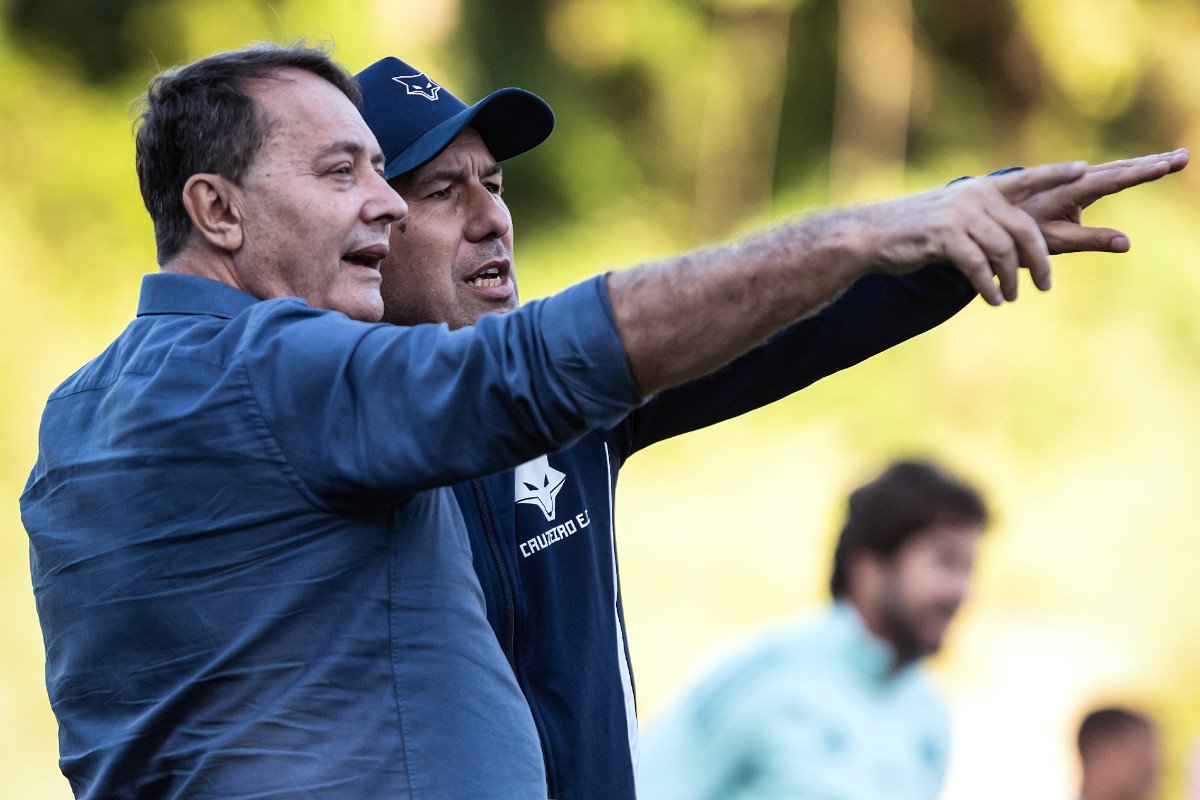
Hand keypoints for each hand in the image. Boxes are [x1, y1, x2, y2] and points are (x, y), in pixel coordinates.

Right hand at [866, 161, 1088, 305]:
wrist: (871, 236)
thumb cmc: (914, 231)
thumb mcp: (954, 217)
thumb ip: (984, 219)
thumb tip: (1012, 239)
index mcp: (981, 189)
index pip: (1027, 178)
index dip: (1056, 174)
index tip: (1085, 170)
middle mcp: (974, 197)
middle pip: (1022, 229)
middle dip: (1038, 261)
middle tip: (1044, 286)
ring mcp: (959, 215)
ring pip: (1002, 251)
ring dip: (1009, 280)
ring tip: (1008, 298)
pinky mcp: (943, 236)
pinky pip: (978, 266)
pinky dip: (989, 286)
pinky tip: (992, 300)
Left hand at [1016, 148, 1188, 254]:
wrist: (996, 217)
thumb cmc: (1023, 231)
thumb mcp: (1056, 241)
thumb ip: (1091, 240)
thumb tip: (1127, 243)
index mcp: (1068, 191)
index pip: (1111, 181)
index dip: (1140, 174)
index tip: (1165, 166)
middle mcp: (1074, 179)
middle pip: (1120, 169)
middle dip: (1152, 163)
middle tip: (1183, 157)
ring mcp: (1076, 179)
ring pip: (1117, 168)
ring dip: (1147, 163)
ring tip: (1177, 158)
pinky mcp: (1078, 183)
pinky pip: (1110, 173)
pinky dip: (1132, 168)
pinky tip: (1150, 165)